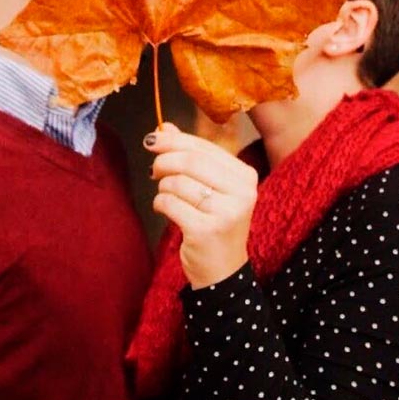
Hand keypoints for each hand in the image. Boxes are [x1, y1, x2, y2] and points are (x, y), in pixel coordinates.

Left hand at [143, 123, 257, 289]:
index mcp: (246, 176)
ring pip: (177, 183)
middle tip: (153, 170)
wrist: (223, 270)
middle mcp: (242, 193)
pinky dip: (160, 204)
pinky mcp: (206, 231)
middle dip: (163, 161)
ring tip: (168, 197)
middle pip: (190, 161)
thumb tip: (165, 128)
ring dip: (162, 188)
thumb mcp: (208, 186)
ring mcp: (226, 213)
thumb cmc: (214, 222)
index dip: (173, 141)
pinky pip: (169, 204)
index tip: (152, 140)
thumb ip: (190, 155)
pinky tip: (166, 210)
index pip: (203, 148)